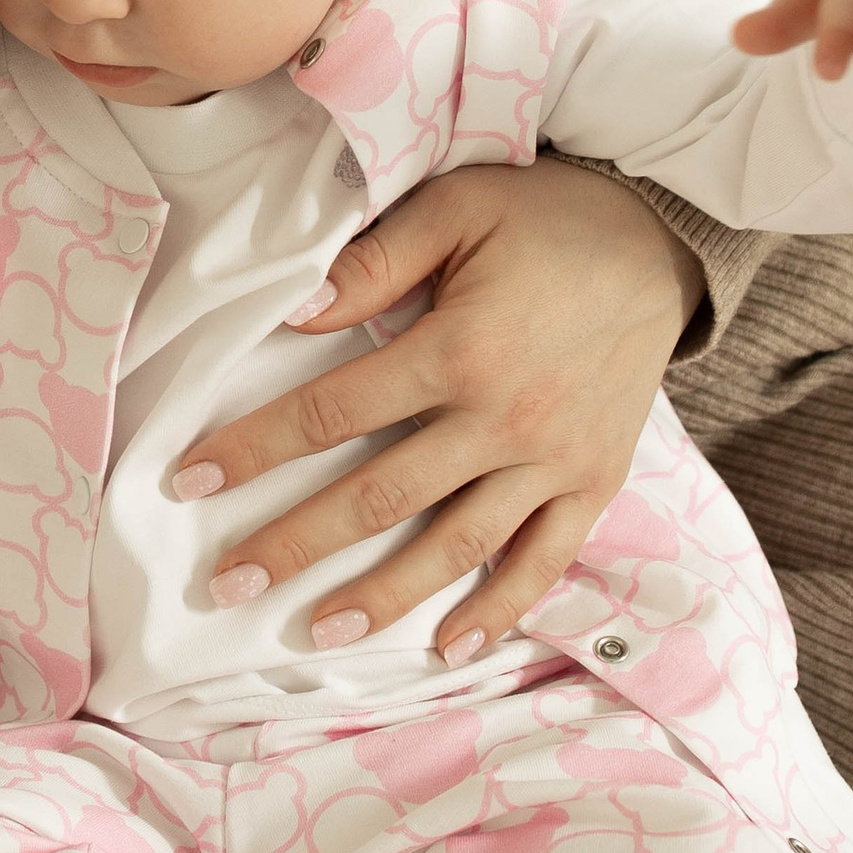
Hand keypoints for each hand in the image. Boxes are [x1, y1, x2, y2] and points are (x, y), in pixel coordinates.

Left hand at [175, 158, 705, 663]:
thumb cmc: (546, 216)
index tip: (191, 480)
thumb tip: (294, 311)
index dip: (256, 447)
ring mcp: (555, 459)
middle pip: (381, 495)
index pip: (334, 411)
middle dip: (296, 543)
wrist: (661, 238)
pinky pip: (544, 558)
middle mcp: (506, 417)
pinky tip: (449, 646)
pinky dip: (500, 608)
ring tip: (318, 630)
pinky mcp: (595, 480)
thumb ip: (374, 262)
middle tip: (228, 583)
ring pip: (456, 544)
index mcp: (462, 348)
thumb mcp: (456, 206)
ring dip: (384, 594)